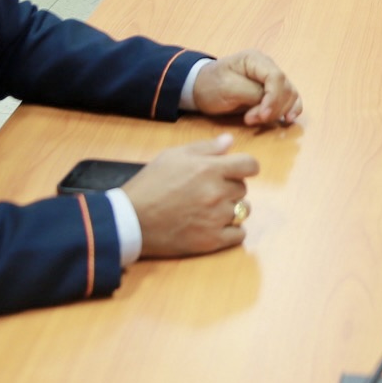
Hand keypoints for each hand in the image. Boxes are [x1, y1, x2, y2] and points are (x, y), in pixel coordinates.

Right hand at [121, 134, 258, 257]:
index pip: (250, 165)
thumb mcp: (173, 156)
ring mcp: (216, 218)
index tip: (238, 171)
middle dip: (230, 188)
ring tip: (210, 210)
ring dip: (231, 209)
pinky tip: (215, 226)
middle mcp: (218, 192)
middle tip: (209, 191)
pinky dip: (231, 231)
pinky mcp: (211, 241)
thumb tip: (230, 141)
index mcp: (210, 169)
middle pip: (243, 188)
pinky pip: (239, 235)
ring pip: (242, 211)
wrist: (131, 219)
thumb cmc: (150, 184)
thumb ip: (205, 147)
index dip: (246, 167)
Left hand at [191, 50, 302, 126]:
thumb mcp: (227, 88)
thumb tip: (269, 104)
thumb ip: (251, 93)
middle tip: (251, 120)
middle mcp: (268, 67)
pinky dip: (291, 109)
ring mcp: (271, 79)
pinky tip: (287, 120)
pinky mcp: (272, 92)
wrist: (200, 88)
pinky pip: (290, 99)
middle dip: (273, 108)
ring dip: (279, 111)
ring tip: (257, 120)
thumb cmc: (211, 85)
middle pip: (286, 87)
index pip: (276, 77)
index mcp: (255, 60)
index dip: (274, 99)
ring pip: (290, 95)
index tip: (262, 116)